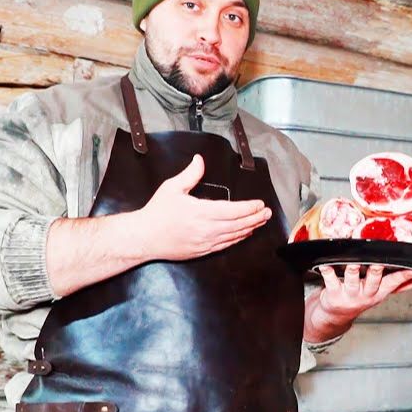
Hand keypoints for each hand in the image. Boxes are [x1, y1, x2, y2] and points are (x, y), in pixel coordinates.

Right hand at [134, 154, 271, 260]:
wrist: (144, 238)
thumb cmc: (157, 212)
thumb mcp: (172, 188)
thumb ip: (190, 174)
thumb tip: (200, 160)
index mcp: (201, 212)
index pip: (233, 211)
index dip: (249, 208)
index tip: (260, 204)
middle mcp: (207, 229)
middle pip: (239, 224)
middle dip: (256, 218)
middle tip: (267, 213)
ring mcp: (206, 242)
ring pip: (234, 236)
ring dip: (250, 228)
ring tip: (261, 222)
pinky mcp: (203, 251)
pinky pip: (226, 245)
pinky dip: (238, 239)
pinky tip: (244, 234)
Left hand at [316, 264, 411, 321]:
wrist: (336, 316)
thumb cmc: (358, 299)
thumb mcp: (378, 294)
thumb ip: (395, 286)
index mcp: (377, 292)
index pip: (392, 283)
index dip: (403, 276)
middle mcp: (365, 293)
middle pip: (373, 280)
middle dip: (377, 270)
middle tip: (379, 260)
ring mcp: (349, 294)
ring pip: (352, 279)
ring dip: (353, 269)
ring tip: (354, 260)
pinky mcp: (333, 292)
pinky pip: (330, 280)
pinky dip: (328, 271)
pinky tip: (326, 264)